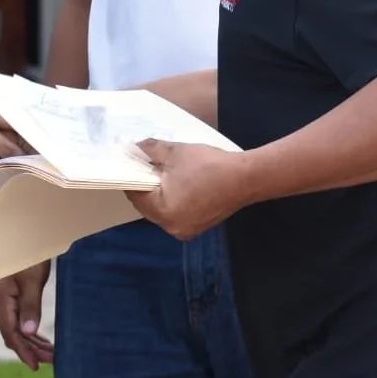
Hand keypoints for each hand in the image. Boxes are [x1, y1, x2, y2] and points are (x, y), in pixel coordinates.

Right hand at [0, 262, 53, 369]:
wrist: (27, 234)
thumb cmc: (30, 254)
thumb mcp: (33, 279)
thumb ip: (30, 306)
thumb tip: (28, 334)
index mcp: (1, 300)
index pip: (10, 333)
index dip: (23, 351)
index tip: (36, 366)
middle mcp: (0, 302)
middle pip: (13, 334)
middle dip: (31, 350)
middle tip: (53, 362)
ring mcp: (6, 301)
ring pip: (17, 330)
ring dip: (33, 343)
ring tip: (52, 355)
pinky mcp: (14, 297)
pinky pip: (20, 322)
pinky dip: (32, 333)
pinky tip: (43, 342)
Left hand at [127, 140, 250, 241]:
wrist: (245, 178)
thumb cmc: (208, 166)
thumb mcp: (175, 153)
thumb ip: (150, 150)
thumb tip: (135, 147)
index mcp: (162, 211)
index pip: (136, 195)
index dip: (131, 177)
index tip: (131, 164)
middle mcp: (171, 227)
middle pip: (147, 206)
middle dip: (146, 186)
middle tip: (148, 167)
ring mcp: (186, 230)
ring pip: (162, 211)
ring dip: (160, 195)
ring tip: (165, 174)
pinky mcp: (198, 227)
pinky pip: (177, 214)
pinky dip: (174, 201)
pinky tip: (181, 185)